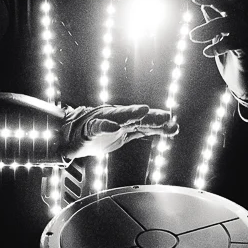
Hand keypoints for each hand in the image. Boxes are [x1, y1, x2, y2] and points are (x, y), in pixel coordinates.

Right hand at [59, 104, 178, 159]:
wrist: (73, 136)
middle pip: (137, 117)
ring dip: (131, 113)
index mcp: (127, 121)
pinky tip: (114, 127)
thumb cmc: (101, 133)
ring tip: (143, 111)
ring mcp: (104, 121)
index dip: (160, 124)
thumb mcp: (127, 134)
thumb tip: (172, 128)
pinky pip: (98, 127)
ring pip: (119, 116)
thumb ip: (147, 130)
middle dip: (152, 116)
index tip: (174, 125)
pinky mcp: (90, 129)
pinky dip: (105, 126)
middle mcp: (117, 118)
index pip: (147, 122)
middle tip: (166, 116)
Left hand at [188, 0, 247, 114]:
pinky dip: (220, 45)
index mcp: (238, 22)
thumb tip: (204, 7)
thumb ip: (214, 25)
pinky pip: (236, 43)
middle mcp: (246, 27)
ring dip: (210, 27)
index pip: (225, 1)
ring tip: (192, 36)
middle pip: (231, 5)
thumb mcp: (219, 41)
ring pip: (232, 23)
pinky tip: (207, 52)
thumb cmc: (233, 63)